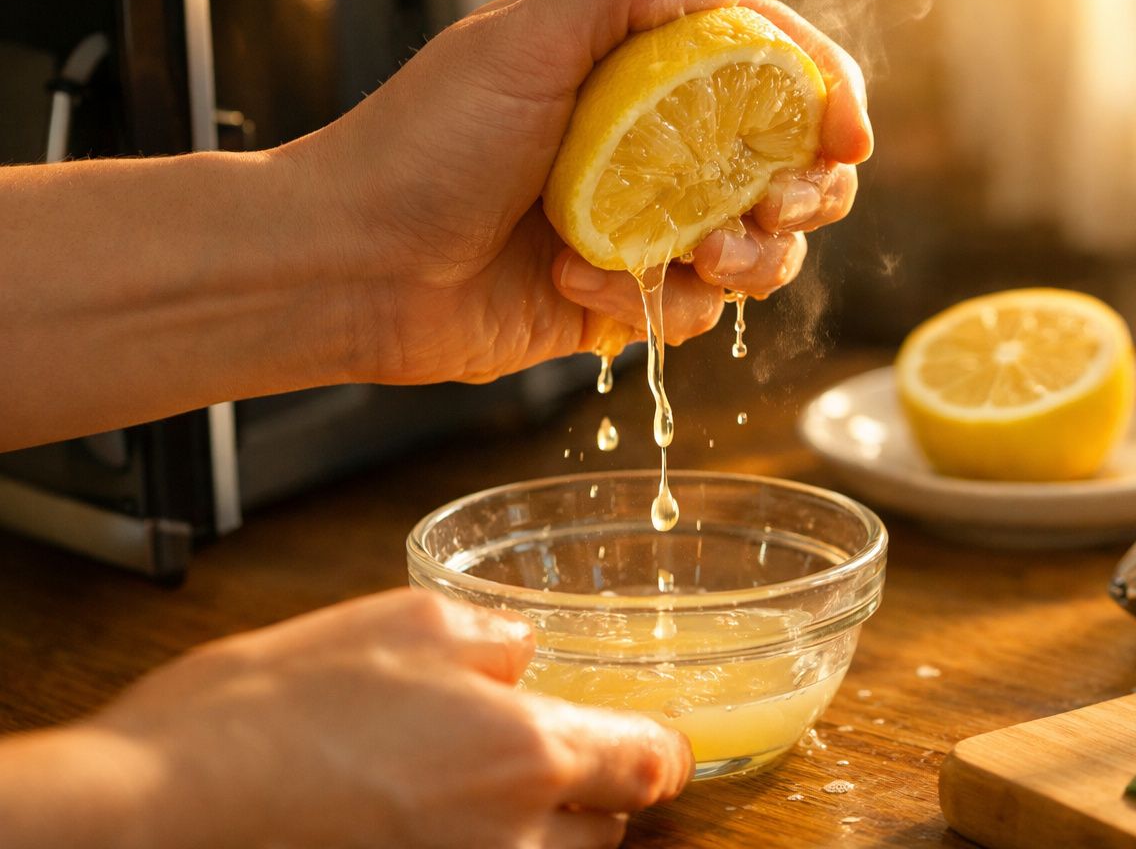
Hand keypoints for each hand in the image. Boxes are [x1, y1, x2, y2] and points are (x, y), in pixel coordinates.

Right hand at [70, 589, 690, 848]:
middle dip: (592, 792)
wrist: (162, 806)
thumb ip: (491, 638)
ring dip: (539, 831)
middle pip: (608, 833)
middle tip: (549, 750)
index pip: (651, 765)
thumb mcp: (400, 621)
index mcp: (527, 753)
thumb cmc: (271, 711)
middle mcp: (513, 840)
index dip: (659, 748)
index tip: (650, 736)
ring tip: (476, 784)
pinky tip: (426, 814)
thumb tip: (525, 656)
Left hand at [286, 0, 871, 384]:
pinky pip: (692, 313)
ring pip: (761, 249)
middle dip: (805, 190)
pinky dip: (654, 307)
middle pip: (790, 165)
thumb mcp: (520, 40)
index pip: (770, 67)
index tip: (849, 134)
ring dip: (749, 261)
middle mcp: (655, 146)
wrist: (352, 265)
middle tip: (771, 206)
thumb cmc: (422, 145)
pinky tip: (580, 286)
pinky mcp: (624, 298)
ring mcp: (644, 226)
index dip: (828, 94)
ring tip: (692, 260)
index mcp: (641, 71)